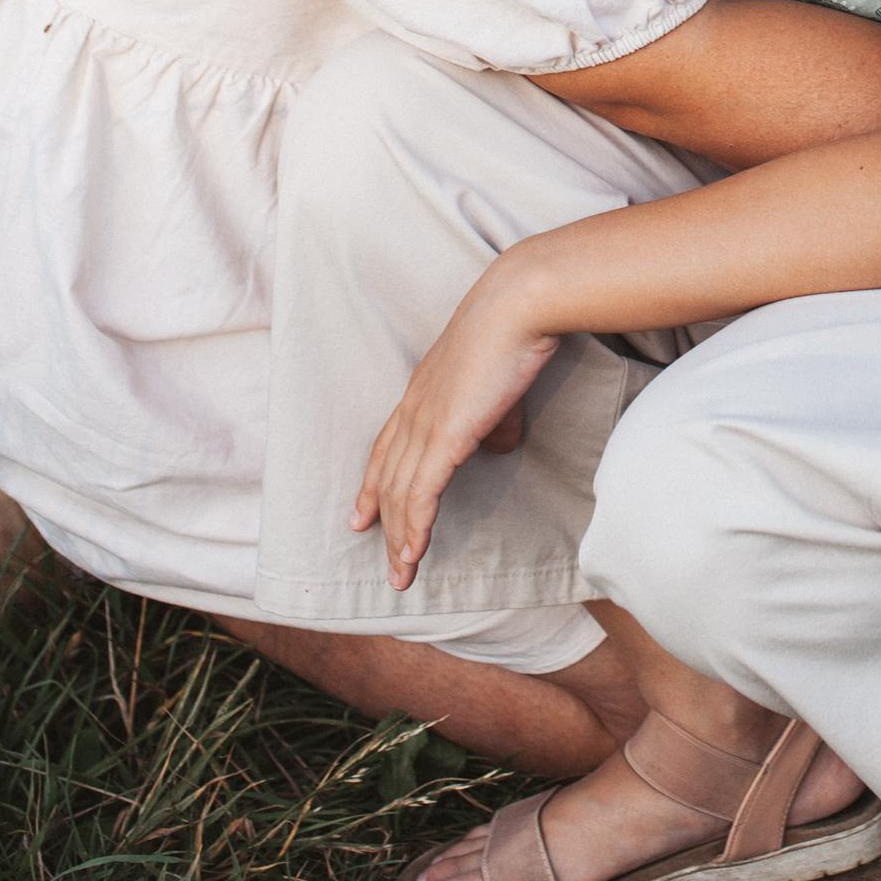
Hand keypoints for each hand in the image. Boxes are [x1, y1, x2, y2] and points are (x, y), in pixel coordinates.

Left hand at [350, 269, 558, 589]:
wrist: (518, 304)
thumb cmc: (514, 329)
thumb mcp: (496, 378)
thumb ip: (491, 415)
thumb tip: (497, 444)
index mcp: (422, 390)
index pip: (387, 447)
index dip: (374, 484)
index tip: (362, 516)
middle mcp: (414, 409)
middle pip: (388, 477)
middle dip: (383, 523)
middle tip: (384, 561)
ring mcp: (425, 423)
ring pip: (401, 494)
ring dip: (400, 539)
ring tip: (401, 576)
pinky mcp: (444, 437)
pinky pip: (422, 494)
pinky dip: (415, 529)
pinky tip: (413, 555)